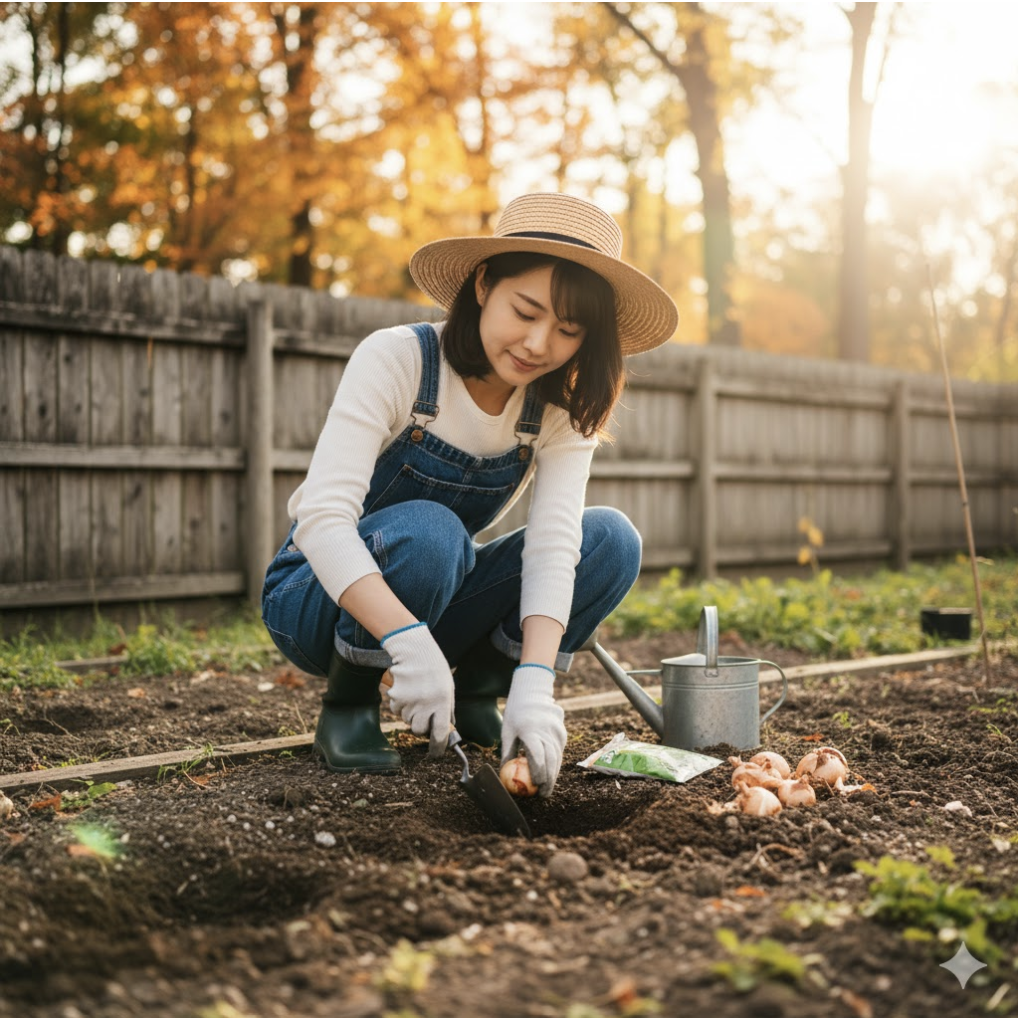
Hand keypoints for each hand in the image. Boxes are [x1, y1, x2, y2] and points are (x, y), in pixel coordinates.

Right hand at [380, 623, 453, 755]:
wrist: (415, 651)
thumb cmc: (435, 669)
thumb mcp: (449, 687)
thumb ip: (448, 708)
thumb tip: (448, 728)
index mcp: (442, 702)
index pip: (440, 733)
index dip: (438, 746)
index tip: (436, 753)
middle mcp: (426, 705)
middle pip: (419, 730)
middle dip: (422, 727)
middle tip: (425, 713)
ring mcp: (409, 702)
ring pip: (408, 720)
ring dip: (412, 714)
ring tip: (417, 695)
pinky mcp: (395, 698)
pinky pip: (397, 711)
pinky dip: (401, 706)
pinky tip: (407, 692)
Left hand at [500, 664, 565, 796]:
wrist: (532, 693)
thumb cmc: (515, 714)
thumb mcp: (507, 731)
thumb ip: (507, 752)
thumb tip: (503, 774)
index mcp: (530, 729)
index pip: (537, 754)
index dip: (538, 771)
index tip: (535, 785)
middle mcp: (546, 730)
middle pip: (550, 758)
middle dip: (548, 779)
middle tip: (543, 794)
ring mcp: (556, 730)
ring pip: (557, 757)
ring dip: (554, 774)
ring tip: (547, 788)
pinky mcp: (561, 732)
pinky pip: (560, 751)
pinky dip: (556, 764)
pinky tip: (551, 774)